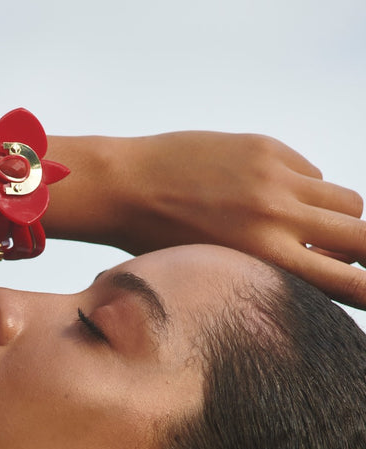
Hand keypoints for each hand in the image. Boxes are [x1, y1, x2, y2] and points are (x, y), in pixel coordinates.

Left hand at [111, 131, 365, 307]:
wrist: (125, 187)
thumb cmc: (159, 243)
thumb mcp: (217, 271)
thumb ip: (270, 270)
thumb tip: (322, 263)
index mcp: (262, 260)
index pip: (346, 281)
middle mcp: (278, 218)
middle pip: (363, 237)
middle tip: (360, 259)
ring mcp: (276, 178)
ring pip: (347, 202)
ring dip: (341, 219)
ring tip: (313, 229)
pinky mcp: (267, 148)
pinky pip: (312, 173)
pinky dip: (306, 189)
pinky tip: (270, 196)